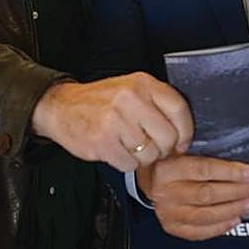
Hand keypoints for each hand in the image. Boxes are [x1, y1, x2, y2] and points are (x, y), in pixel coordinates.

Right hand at [30, 72, 192, 171]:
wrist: (61, 107)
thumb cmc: (101, 101)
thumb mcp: (131, 89)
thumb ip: (156, 103)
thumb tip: (183, 133)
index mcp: (142, 83)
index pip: (179, 109)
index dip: (186, 131)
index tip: (182, 142)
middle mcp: (131, 99)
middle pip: (168, 137)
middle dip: (164, 149)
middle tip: (153, 148)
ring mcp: (116, 120)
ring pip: (150, 154)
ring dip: (143, 158)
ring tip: (131, 147)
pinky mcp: (103, 142)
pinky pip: (130, 164)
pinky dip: (126, 164)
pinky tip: (117, 151)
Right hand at [136, 154, 248, 240]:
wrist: (148, 179)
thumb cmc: (170, 161)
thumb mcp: (180, 148)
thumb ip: (202, 149)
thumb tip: (237, 150)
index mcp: (167, 168)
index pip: (204, 170)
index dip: (230, 172)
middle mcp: (165, 192)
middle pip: (207, 194)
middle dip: (236, 192)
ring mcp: (167, 212)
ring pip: (205, 215)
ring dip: (233, 210)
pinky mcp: (172, 227)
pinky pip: (200, 231)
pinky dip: (220, 226)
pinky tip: (236, 219)